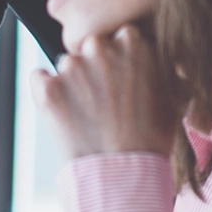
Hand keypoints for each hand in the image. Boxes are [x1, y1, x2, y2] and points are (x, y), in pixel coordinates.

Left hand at [33, 25, 177, 158]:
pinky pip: (39, 78)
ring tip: (87, 113)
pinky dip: (47, 92)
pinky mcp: (47, 89)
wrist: (125, 175)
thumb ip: (160, 64)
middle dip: (94, 66)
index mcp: (132, 42)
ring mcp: (71, 67)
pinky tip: (64, 113)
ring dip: (72, 82)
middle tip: (104, 98)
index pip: (119, 36)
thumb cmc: (152, 139)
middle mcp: (99, 48)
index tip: (122, 78)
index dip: (120, 58)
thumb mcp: (172, 94)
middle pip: (90, 46)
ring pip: (66, 64)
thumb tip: (158, 54)